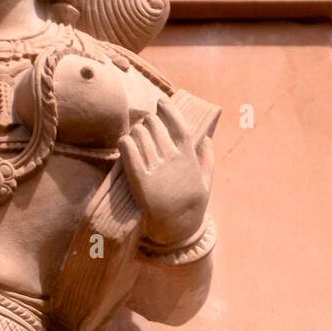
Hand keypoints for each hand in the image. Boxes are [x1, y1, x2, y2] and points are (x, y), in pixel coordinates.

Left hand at [119, 97, 212, 245]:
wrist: (176, 228)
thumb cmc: (191, 206)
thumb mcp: (206, 182)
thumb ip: (207, 159)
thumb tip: (207, 140)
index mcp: (188, 157)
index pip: (178, 124)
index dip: (168, 110)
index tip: (160, 102)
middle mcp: (172, 159)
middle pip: (155, 126)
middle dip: (147, 122)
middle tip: (143, 125)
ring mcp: (156, 169)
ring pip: (140, 135)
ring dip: (135, 131)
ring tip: (133, 136)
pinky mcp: (140, 180)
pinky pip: (129, 151)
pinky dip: (125, 142)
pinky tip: (124, 142)